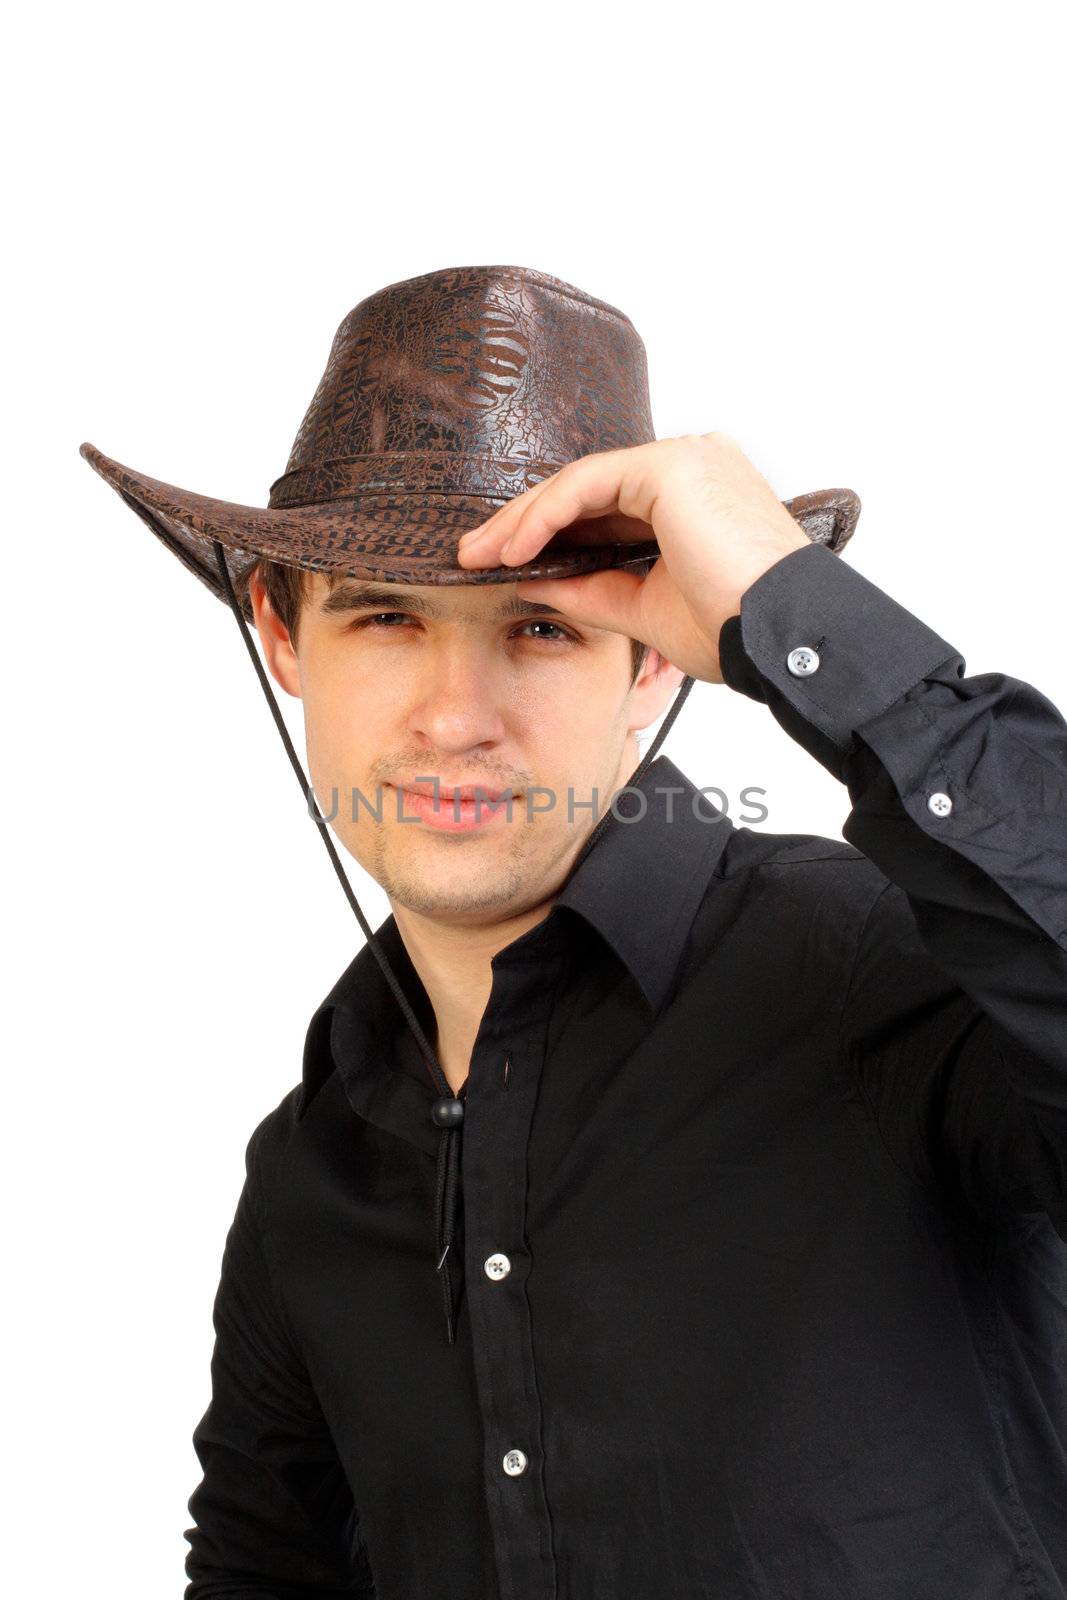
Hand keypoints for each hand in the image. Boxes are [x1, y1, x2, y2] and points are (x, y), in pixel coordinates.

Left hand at [456, 432, 812, 683]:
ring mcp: (684, 459)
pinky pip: (587, 483)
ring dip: (523, 519)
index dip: (548, 534)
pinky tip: (514, 548)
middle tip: (471, 553)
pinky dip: (545, 514)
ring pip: (579, 482)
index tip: (502, 565)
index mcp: (693, 497)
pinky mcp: (670, 466)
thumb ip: (593, 591)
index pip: (604, 506)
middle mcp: (692, 466)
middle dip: (523, 523)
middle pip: (586, 489)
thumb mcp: (646, 610)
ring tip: (480, 553)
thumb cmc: (735, 629)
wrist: (780, 637)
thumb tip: (535, 583)